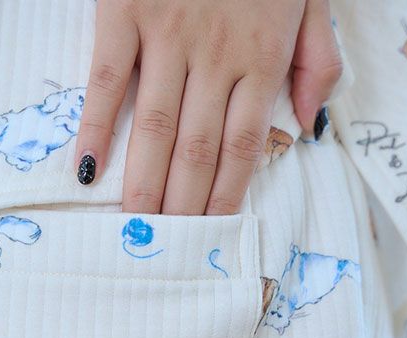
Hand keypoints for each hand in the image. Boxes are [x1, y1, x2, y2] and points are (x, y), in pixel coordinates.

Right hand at [74, 0, 342, 214]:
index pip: (241, 147)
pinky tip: (88, 169)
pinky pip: (107, 80)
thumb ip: (318, 61)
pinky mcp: (125, 12)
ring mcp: (168, 35)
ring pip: (155, 127)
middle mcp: (216, 55)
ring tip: (135, 224)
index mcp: (262, 56)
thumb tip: (310, 126)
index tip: (211, 233)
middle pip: (196, 149)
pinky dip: (96, 126)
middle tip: (167, 245)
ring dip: (143, 182)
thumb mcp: (310, 0)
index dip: (224, 196)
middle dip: (182, 204)